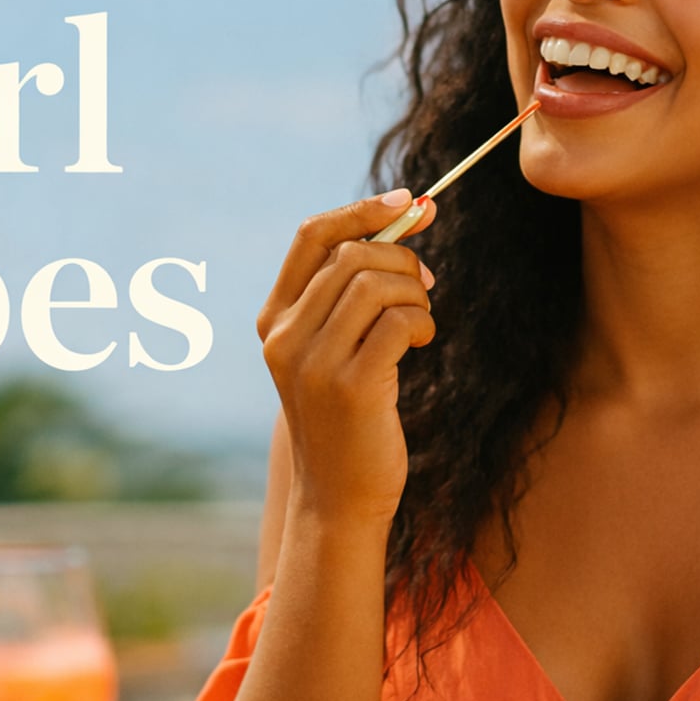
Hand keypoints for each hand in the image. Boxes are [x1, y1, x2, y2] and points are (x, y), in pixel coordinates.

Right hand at [256, 190, 437, 524]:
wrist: (339, 498)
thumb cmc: (347, 416)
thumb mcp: (334, 349)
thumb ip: (350, 293)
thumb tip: (406, 216)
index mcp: (274, 320)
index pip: (312, 236)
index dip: (364, 210)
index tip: (410, 202)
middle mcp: (285, 337)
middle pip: (353, 254)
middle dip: (402, 260)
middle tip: (425, 286)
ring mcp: (315, 362)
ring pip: (376, 283)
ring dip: (414, 295)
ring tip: (421, 322)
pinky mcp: (351, 387)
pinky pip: (399, 322)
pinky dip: (422, 323)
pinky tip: (422, 343)